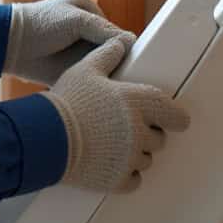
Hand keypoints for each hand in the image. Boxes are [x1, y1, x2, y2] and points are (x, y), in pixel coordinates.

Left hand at [3, 0, 126, 84]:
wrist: (10, 45)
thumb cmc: (41, 23)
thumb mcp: (77, 20)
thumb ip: (104, 31)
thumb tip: (131, 41)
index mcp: (90, 14)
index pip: (117, 32)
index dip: (126, 46)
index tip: (137, 60)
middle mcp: (86, 34)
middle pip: (112, 51)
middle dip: (118, 63)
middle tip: (131, 77)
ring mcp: (78, 54)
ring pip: (103, 66)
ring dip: (108, 75)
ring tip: (120, 87)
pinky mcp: (71, 72)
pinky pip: (90, 79)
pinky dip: (96, 85)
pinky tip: (104, 91)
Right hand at [42, 35, 190, 192]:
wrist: (45, 138)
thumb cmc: (66, 102)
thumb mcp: (84, 70)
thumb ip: (107, 55)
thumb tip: (120, 43)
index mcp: (138, 103)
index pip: (177, 116)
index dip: (175, 117)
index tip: (170, 118)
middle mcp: (139, 132)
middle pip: (159, 139)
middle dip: (146, 134)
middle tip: (122, 128)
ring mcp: (130, 158)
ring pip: (145, 160)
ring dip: (134, 154)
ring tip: (109, 144)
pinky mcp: (118, 180)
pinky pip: (134, 180)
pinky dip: (125, 174)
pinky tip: (109, 163)